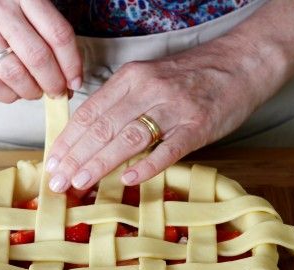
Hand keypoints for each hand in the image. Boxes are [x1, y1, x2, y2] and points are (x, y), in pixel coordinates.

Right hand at [0, 0, 81, 101]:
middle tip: (57, 92)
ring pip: (17, 75)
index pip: (58, 34)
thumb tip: (65, 64)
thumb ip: (39, 22)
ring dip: (32, 92)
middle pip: (40, 58)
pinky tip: (12, 92)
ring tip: (35, 92)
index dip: (72, 64)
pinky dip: (8, 96)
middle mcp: (0, 10)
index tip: (75, 80)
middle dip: (54, 83)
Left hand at [45, 37, 270, 191]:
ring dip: (100, 163)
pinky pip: (168, 148)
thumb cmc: (192, 75)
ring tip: (79, 183)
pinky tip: (129, 180)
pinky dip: (148, 165)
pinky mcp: (198, 125)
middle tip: (57, 182)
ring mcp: (174, 108)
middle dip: (75, 157)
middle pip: (102, 127)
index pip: (90, 113)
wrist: (241, 62)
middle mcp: (148, 89)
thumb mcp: (149, 78)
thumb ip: (122, 102)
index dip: (68, 140)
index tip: (52, 162)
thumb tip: (90, 137)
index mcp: (131, 77)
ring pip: (128, 138)